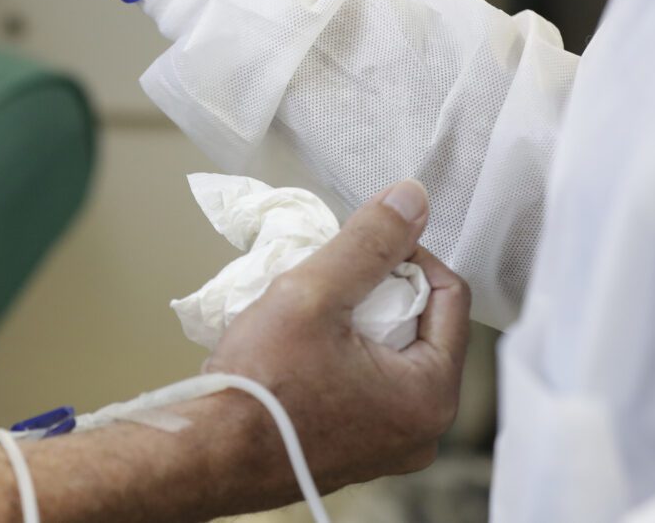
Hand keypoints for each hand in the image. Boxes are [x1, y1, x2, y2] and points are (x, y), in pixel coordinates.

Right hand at [206, 180, 471, 503]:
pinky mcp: (352, 451)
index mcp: (429, 396)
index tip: (361, 245)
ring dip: (356, 323)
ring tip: (310, 312)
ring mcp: (385, 446)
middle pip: (421, 327)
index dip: (406, 256)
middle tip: (329, 281)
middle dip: (379, 293)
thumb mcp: (314, 295)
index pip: (449, 296)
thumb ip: (369, 243)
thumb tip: (410, 200)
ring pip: (389, 356)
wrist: (206, 454)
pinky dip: (340, 357)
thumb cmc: (258, 389)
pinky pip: (364, 386)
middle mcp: (419, 431)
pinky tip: (300, 348)